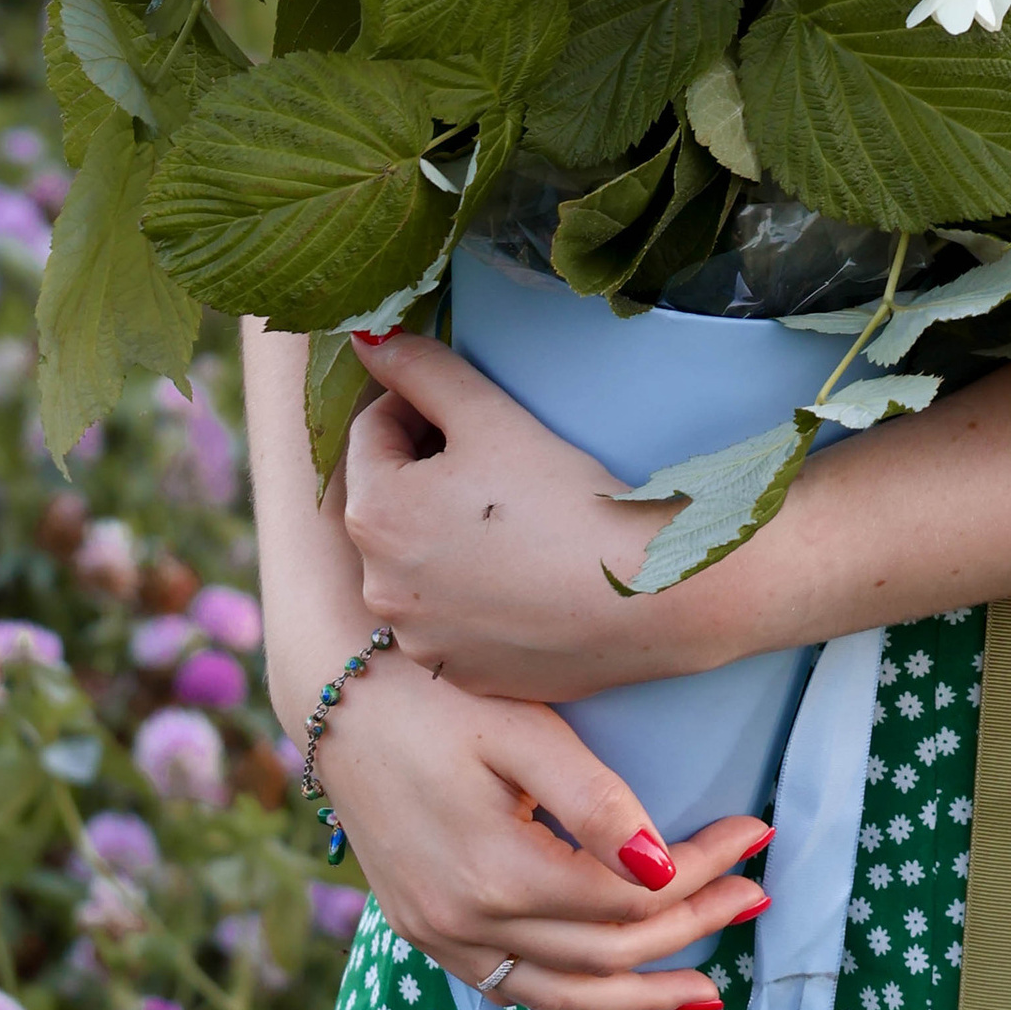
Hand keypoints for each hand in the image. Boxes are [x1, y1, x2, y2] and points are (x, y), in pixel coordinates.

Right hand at [319, 640, 769, 1009]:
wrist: (335, 699)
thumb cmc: (433, 692)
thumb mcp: (520, 728)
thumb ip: (593, 801)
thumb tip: (661, 866)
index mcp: (496, 872)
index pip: (631, 898)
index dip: (702, 869)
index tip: (754, 831)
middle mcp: (465, 924)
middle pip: (607, 953)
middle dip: (693, 924)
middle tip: (755, 889)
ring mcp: (439, 938)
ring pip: (561, 995)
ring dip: (640, 991)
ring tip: (707, 988)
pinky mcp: (425, 933)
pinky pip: (514, 987)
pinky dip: (575, 993)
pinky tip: (614, 985)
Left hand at [343, 330, 704, 699]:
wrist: (643, 597)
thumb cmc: (564, 499)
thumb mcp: (489, 415)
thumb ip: (421, 368)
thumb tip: (368, 337)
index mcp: (374, 515)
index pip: (372, 431)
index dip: (419, 406)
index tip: (471, 410)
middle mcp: (378, 586)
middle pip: (390, 499)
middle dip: (429, 470)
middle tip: (498, 460)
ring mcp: (417, 638)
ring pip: (416, 560)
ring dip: (445, 531)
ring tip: (514, 517)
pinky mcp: (457, 672)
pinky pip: (447, 615)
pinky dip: (471, 588)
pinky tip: (522, 570)